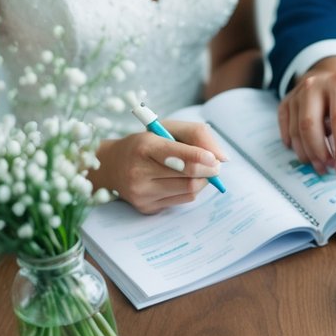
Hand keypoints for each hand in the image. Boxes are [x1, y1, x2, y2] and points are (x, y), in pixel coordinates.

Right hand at [91, 119, 227, 214]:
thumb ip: (197, 134)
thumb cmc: (146, 144)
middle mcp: (139, 172)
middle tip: (215, 166)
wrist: (112, 166)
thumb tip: (222, 158)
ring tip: (201, 171)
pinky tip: (184, 181)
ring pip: (189, 190)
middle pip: (188, 176)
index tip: (215, 159)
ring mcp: (141, 193)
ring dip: (202, 181)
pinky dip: (191, 190)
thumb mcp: (166, 128)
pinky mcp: (146, 207)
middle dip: (208, 171)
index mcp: (144, 146)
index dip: (201, 157)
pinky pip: (183, 200)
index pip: (178, 156)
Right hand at [277, 56, 335, 178]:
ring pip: (296, 130)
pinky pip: (285, 128)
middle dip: (320, 153)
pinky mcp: (287, 102)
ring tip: (322, 165)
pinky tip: (307, 154)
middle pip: (310, 125)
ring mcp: (297, 93)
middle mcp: (314, 86)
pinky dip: (294, 145)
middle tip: (331, 168)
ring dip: (308, 154)